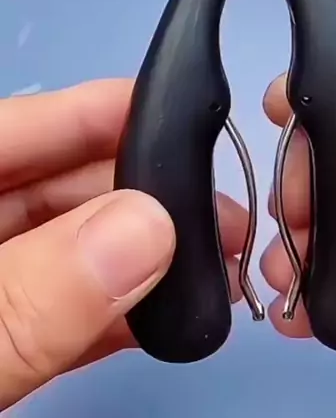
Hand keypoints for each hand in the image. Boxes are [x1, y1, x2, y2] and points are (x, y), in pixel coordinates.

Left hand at [0, 82, 246, 409]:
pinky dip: (113, 314)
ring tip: (218, 267)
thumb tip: (148, 227)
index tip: (178, 110)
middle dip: (142, 191)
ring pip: (65, 252)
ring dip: (142, 256)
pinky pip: (56, 314)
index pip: (17, 128)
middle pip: (53, 186)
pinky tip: (170, 315)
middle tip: (224, 213)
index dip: (96, 110)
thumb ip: (33, 293)